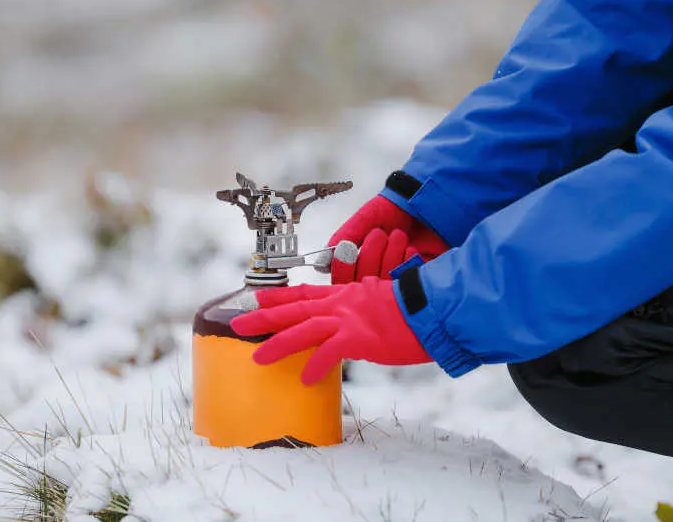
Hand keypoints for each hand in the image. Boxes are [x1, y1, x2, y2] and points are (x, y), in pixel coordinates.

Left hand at [230, 278, 431, 384]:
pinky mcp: (359, 337)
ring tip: (258, 357)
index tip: (257, 300)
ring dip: (278, 343)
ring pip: (303, 329)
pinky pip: (330, 353)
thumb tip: (355, 332)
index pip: (305, 293)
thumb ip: (362, 314)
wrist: (434, 309)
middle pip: (295, 308)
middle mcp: (342, 304)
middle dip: (264, 317)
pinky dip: (316, 365)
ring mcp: (349, 319)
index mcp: (346, 295)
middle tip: (238, 322)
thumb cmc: (415, 310)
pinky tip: (304, 378)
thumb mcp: (382, 304)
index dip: (279, 298)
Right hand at [328, 196, 448, 283]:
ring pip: (385, 283)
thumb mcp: (365, 219)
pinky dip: (407, 261)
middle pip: (363, 283)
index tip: (348, 249)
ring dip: (390, 254)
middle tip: (380, 233)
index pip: (341, 280)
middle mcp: (374, 276)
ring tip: (398, 235)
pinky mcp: (416, 280)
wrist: (424, 203)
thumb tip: (321, 264)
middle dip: (371, 254)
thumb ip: (344, 239)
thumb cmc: (392, 210)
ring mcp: (394, 281)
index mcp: (357, 263)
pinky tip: (410, 247)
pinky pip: (406, 281)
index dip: (344, 266)